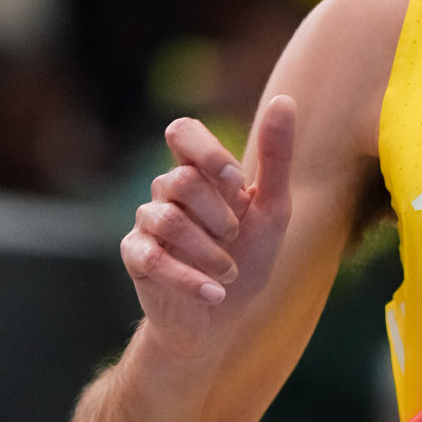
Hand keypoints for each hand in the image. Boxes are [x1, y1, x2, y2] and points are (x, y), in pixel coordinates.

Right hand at [121, 96, 295, 357]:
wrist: (223, 320)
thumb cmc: (248, 260)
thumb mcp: (272, 210)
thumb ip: (276, 158)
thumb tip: (284, 100)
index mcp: (198, 173)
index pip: (182, 131)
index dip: (206, 151)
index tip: (236, 182)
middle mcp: (167, 192)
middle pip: (180, 180)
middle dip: (219, 215)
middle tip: (235, 239)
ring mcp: (148, 223)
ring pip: (166, 219)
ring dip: (208, 252)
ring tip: (227, 273)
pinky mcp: (137, 257)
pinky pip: (152, 257)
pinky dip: (189, 279)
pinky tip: (214, 294)